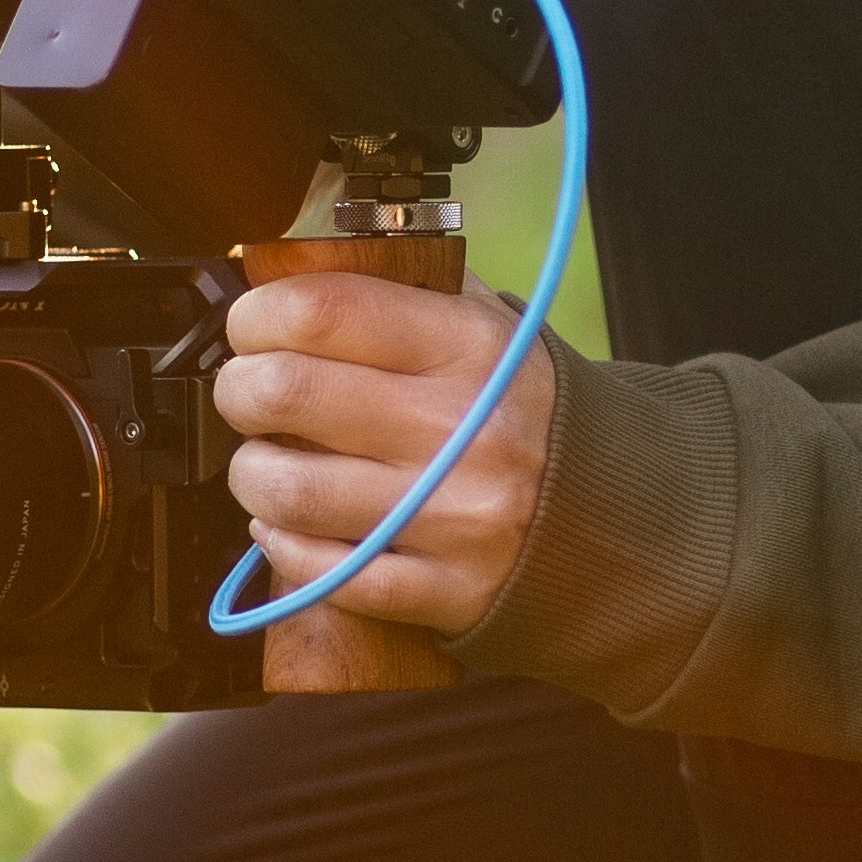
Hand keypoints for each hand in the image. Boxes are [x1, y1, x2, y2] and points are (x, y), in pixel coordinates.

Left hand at [214, 268, 552, 644]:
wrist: (622, 511)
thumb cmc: (526, 409)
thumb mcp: (487, 324)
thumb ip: (401, 292)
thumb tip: (287, 274)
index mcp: (469, 347)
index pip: (322, 310)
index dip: (258, 314)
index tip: (251, 326)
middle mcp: (462, 428)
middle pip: (286, 394)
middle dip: (239, 391)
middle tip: (247, 394)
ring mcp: (454, 516)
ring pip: (289, 492)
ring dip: (251, 475)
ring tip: (265, 463)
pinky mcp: (446, 588)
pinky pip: (326, 573)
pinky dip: (285, 547)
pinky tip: (287, 526)